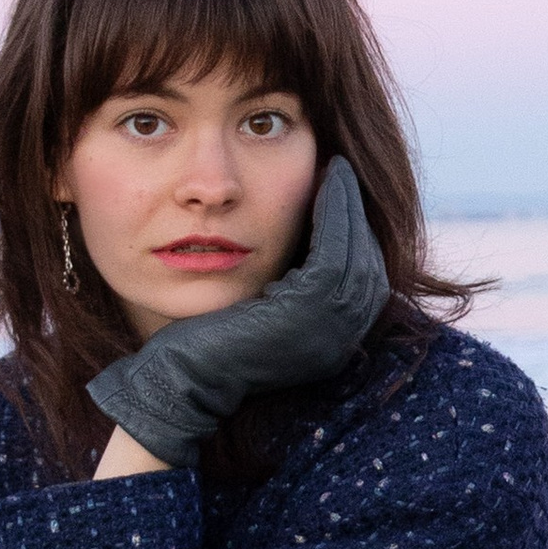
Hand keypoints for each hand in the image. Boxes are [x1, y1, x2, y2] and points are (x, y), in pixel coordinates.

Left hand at [86, 156, 389, 468]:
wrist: (180, 378)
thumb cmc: (207, 343)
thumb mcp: (262, 313)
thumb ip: (289, 290)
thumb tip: (297, 251)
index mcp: (335, 342)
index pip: (362, 276)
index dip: (354, 230)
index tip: (340, 192)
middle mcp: (342, 339)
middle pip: (367, 261)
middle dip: (357, 212)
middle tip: (341, 171)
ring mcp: (330, 328)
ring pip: (355, 251)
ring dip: (347, 205)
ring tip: (334, 170)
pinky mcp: (307, 311)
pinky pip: (333, 249)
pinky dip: (333, 212)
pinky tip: (321, 183)